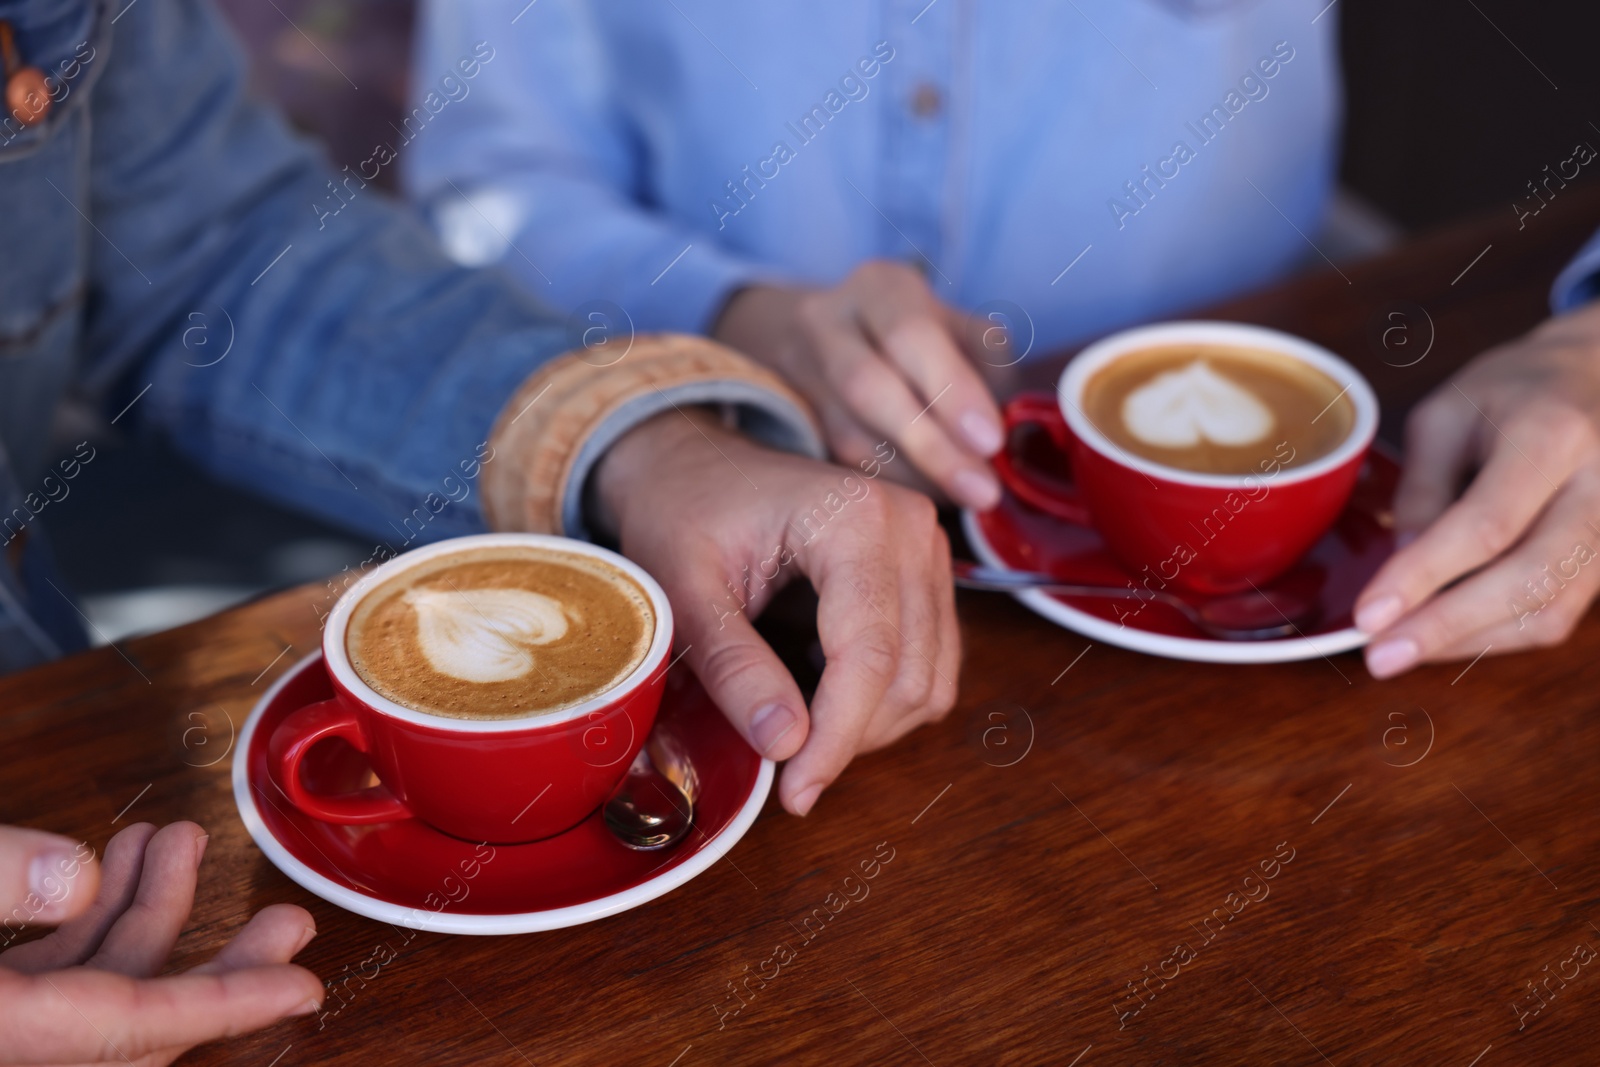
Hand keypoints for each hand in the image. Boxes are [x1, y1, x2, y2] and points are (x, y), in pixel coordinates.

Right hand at [0, 821, 322, 1065]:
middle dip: (220, 967)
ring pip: (100, 989)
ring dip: (153, 911)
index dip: (225, 1004)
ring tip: (185, 839)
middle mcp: (3, 1042)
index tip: (300, 989)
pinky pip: (60, 974)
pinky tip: (126, 858)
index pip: (130, 1027)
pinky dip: (100, 917)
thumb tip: (76, 876)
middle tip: (286, 923)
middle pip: (136, 1022)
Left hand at [595, 409, 959, 814]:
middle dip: (850, 738)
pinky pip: (932, 665)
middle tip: (785, 770)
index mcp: (856, 517)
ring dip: (872, 727)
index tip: (796, 794)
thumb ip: (733, 664)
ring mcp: (928, 550)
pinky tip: (825, 695)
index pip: (869, 655)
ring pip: (929, 680)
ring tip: (799, 727)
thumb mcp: (684, 588)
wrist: (695, 467)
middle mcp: (911, 528)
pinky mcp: (927, 575)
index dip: (837, 738)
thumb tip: (784, 744)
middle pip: (908, 674)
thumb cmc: (683, 512)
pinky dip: (886, 702)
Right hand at [714, 260, 1007, 509]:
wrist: (824, 335)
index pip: (910, 335)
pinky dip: (887, 487)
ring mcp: (800, 375)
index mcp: (879, 289)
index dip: (951, 389)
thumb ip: (988, 364)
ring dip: (912, 477)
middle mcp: (826, 324)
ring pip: (848, 436)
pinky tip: (925, 500)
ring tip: (964, 500)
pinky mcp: (793, 424)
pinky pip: (838, 465)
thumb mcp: (957, 327)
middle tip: (982, 490)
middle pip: (866, 386)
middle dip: (930, 445)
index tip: (990, 441)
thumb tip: (1006, 426)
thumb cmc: (913, 336)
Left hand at [1354, 301, 1599, 676]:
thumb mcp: (1446, 415)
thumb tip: (1402, 567)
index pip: (1487, 525)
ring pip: (1552, 609)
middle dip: (1447, 627)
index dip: (1423, 577)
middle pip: (1530, 579)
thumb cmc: (1514, 389)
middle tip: (1380, 656)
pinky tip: (1446, 633)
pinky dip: (1499, 634)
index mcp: (1554, 435)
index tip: (1368, 615)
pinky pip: (1561, 611)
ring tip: (1403, 649)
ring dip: (1471, 641)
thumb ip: (1423, 488)